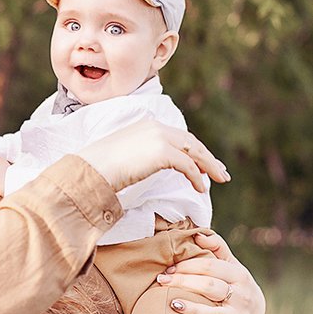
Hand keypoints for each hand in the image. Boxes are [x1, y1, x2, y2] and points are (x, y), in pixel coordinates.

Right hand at [76, 119, 230, 193]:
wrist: (92, 168)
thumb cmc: (100, 166)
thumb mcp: (123, 154)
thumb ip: (139, 155)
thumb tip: (144, 166)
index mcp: (146, 125)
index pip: (177, 136)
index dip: (192, 149)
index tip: (203, 162)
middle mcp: (155, 127)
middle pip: (190, 142)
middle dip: (207, 157)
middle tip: (220, 171)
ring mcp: (160, 138)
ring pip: (194, 151)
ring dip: (209, 166)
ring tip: (219, 179)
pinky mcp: (162, 152)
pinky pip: (187, 166)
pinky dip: (196, 177)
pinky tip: (200, 188)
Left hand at [157, 231, 265, 313]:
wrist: (257, 310)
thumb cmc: (234, 282)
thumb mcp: (230, 263)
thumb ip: (216, 246)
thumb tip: (197, 233)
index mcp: (238, 275)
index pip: (211, 267)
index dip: (188, 266)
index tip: (169, 268)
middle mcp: (241, 297)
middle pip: (210, 288)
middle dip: (184, 283)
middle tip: (161, 281)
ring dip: (193, 311)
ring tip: (172, 305)